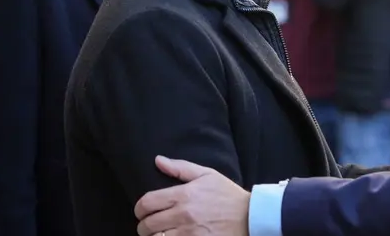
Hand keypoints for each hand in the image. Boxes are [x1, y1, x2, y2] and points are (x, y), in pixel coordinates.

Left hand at [135, 156, 249, 235]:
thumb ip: (180, 168)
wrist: (250, 217)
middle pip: (147, 225)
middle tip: (149, 224)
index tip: (142, 211)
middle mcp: (182, 215)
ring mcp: (188, 234)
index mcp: (183, 195)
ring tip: (159, 233)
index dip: (139, 208)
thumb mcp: (207, 175)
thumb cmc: (228, 195)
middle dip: (144, 225)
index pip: (147, 203)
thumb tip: (158, 161)